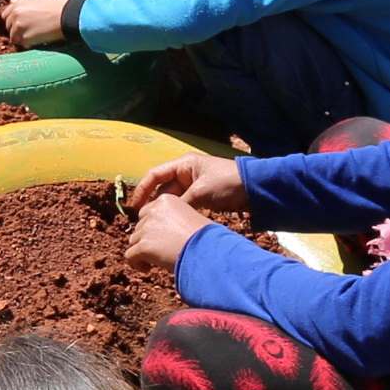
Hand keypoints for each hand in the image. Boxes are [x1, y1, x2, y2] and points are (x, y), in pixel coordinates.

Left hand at [3, 0, 70, 47]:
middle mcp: (15, 15)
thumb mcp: (37, 1)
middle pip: (9, 28)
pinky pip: (24, 45)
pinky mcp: (25, 38)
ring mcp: (18, 27)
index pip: (5, 16)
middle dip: (18, 30)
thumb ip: (22, 3)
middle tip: (33, 29)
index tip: (22, 23)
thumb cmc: (55, 7)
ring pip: (15, 38)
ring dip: (24, 38)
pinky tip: (41, 38)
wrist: (68, 16)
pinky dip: (30, 44)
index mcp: (17, 5)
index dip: (13, 21)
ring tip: (38, 34)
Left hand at [126, 194, 211, 273]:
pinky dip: (136, 264)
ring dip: (142, 251)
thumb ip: (173, 220)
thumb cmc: (208, 238)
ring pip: (133, 241)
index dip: (152, 227)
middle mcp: (154, 211)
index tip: (163, 239)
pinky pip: (129, 256)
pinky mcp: (143, 246)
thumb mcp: (190, 218)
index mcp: (166, 200)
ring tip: (155, 262)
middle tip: (160, 251)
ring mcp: (147, 228)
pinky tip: (148, 269)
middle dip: (146, 239)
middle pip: (139, 226)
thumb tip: (161, 234)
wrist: (209, 250)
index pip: (148, 212)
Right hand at [131, 151, 247, 215]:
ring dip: (164, 210)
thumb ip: (181, 202)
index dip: (142, 190)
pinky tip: (171, 223)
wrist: (254, 188)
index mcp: (183, 164)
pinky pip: (183, 204)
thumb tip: (165, 216)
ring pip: (172, 198)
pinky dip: (177, 213)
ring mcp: (193, 185)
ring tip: (154, 224)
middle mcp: (186, 172)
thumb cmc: (227, 183)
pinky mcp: (201, 196)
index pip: (154, 175)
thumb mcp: (201, 192)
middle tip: (143, 220)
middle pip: (161, 188)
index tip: (134, 207)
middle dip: (152, 203)